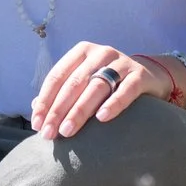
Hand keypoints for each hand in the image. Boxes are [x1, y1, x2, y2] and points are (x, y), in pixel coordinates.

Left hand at [29, 42, 167, 137]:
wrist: (150, 76)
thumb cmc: (109, 83)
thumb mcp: (85, 82)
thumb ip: (63, 93)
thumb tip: (36, 110)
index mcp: (81, 52)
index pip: (57, 76)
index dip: (45, 101)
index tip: (37, 124)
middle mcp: (100, 53)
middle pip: (74, 83)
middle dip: (58, 110)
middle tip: (49, 133)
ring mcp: (121, 62)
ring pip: (96, 87)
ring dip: (79, 111)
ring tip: (67, 131)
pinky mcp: (140, 75)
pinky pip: (126, 90)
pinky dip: (113, 104)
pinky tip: (102, 118)